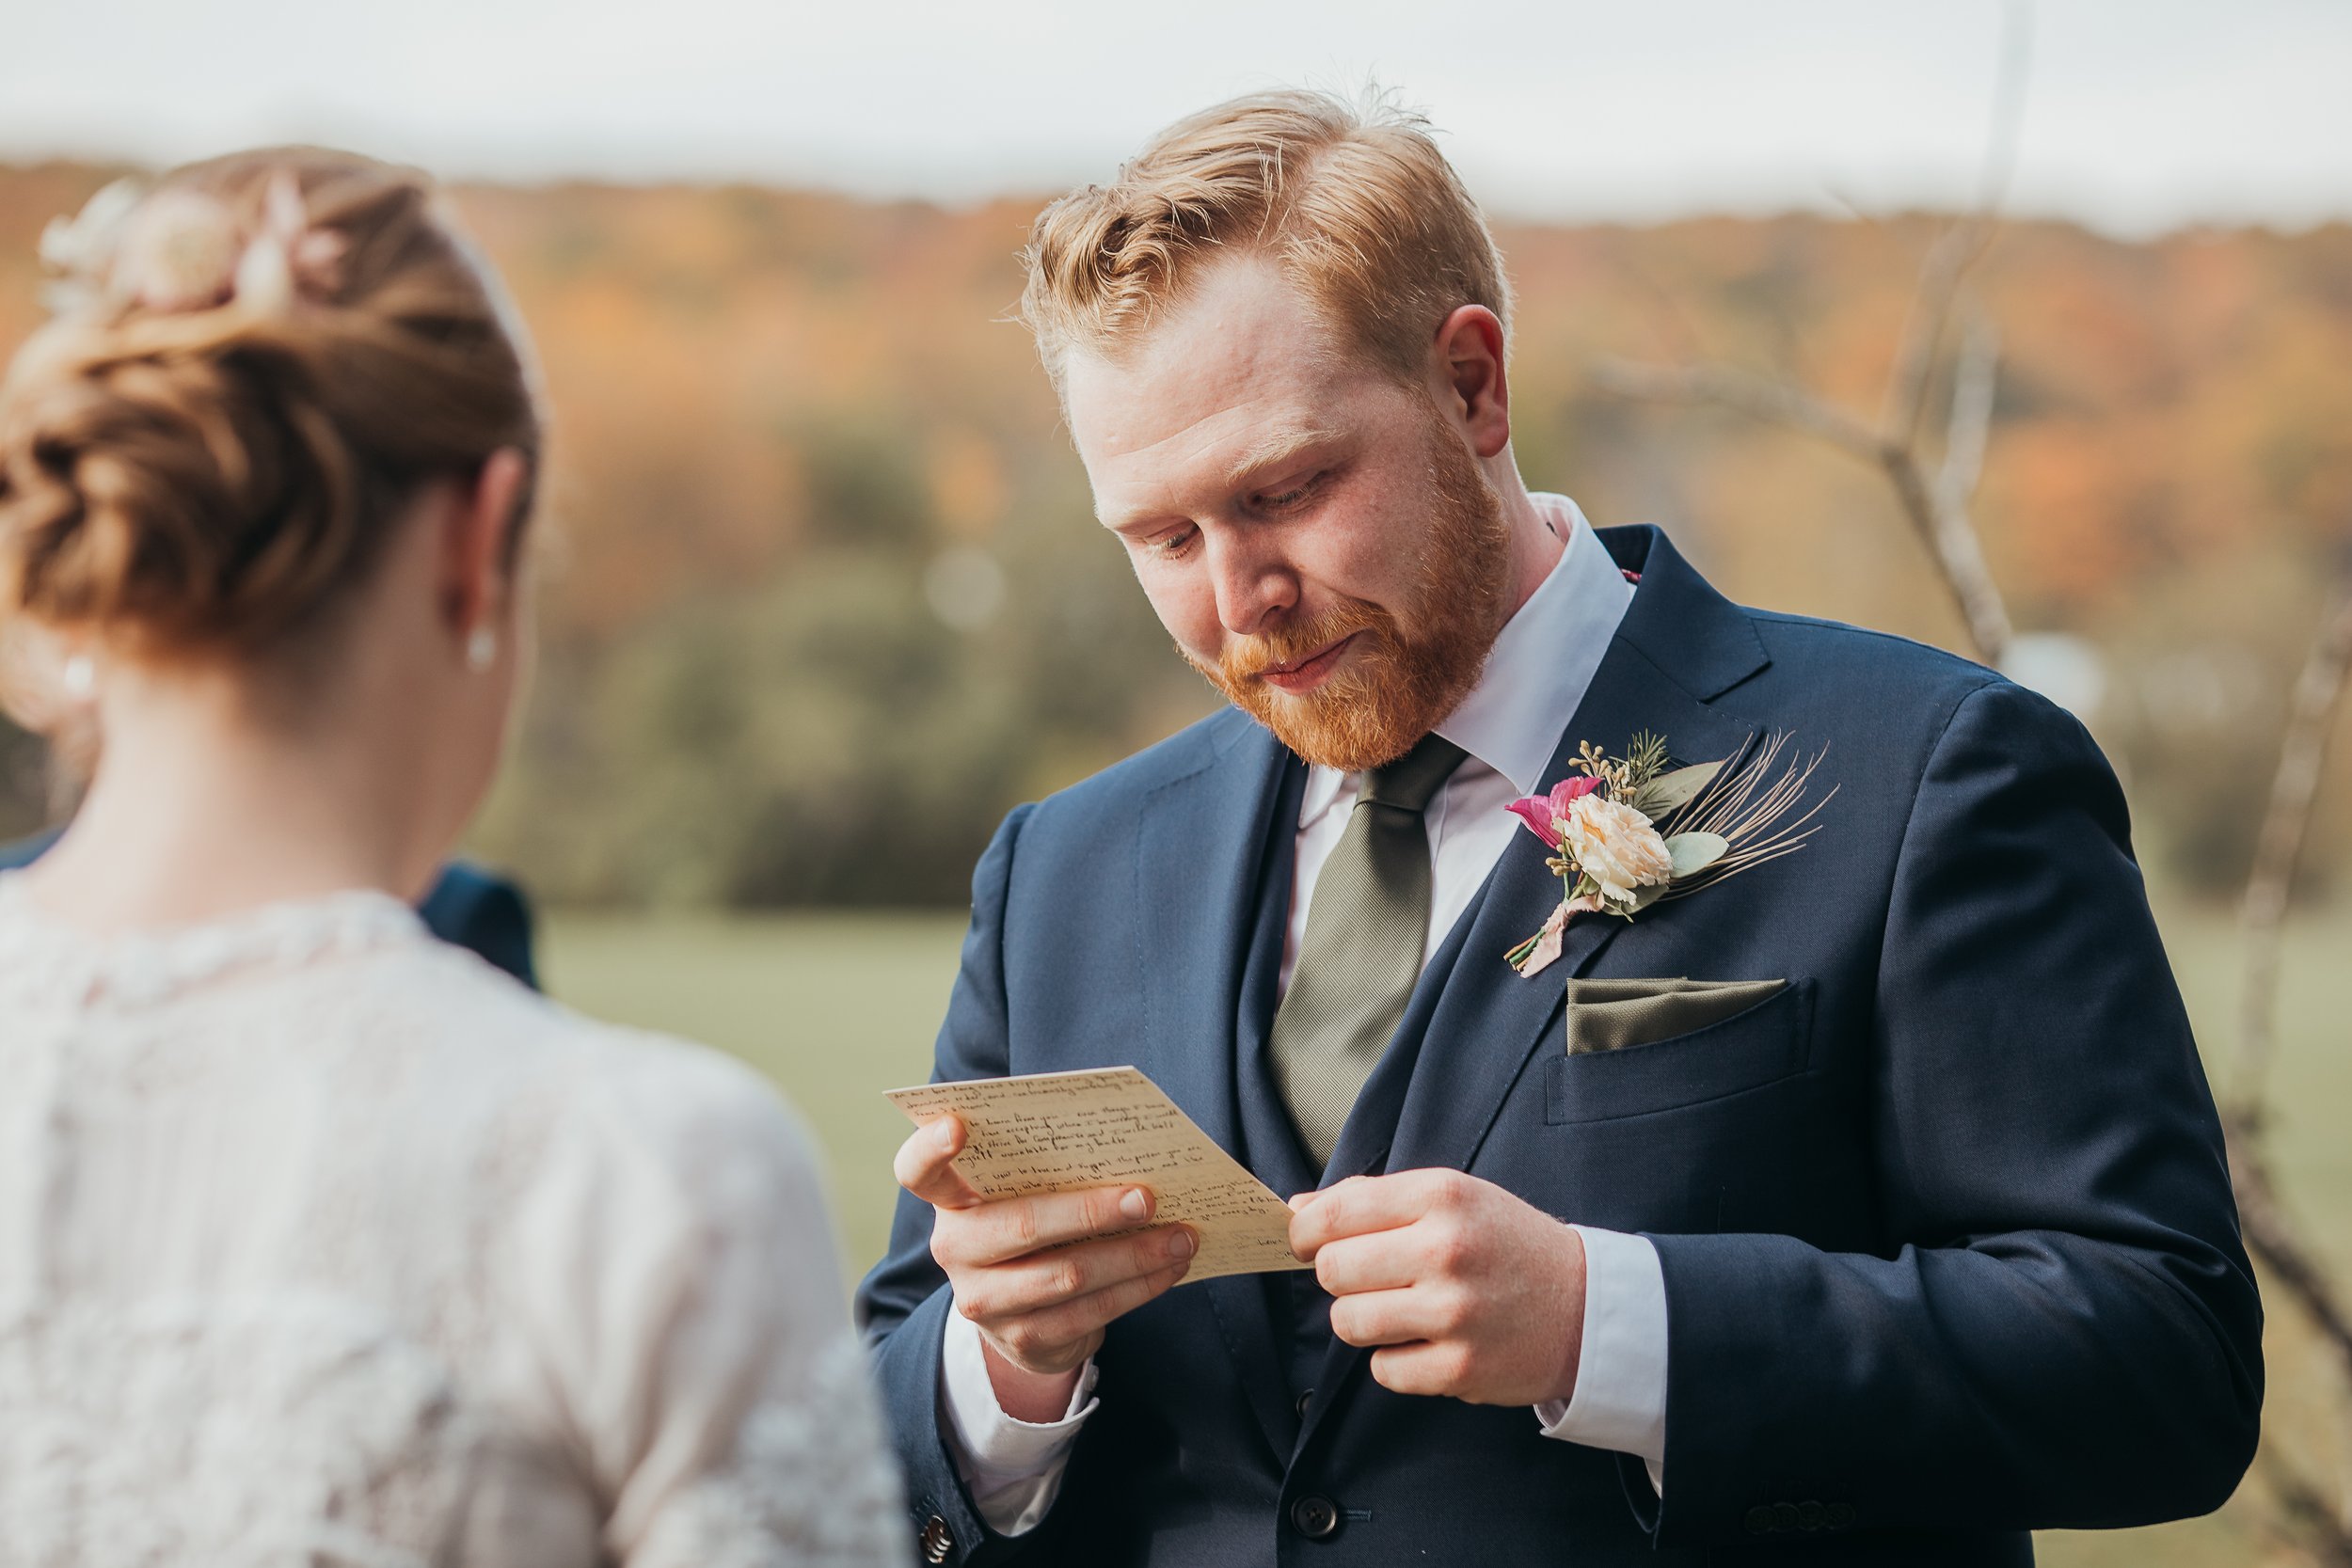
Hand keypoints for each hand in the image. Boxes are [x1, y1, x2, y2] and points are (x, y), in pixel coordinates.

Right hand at [894, 1114, 1195, 1415]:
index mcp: (950, 1200)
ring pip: (1067, 1275)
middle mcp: (955, 1249)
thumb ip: (1050, 1169)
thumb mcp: (1025, 1194)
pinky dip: (1138, 1287)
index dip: (931, 1148)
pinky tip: (1170, 1268)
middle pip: (1022, 1225)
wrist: (1023, 1313)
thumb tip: (1132, 1151)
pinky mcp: (1023, 1339)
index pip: (918, 1170)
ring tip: (1181, 1236)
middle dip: (1092, 1210)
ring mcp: (985, 1300)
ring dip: (1134, 1255)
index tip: (957, 1125)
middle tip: (1148, 1197)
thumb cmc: (1033, 1225)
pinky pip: (1089, 1313)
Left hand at [1288, 1168, 1585, 1406]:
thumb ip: (1374, 1199)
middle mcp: (1446, 1250)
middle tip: (1369, 1278)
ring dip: (1361, 1319)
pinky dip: (1395, 1361)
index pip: (1335, 1212)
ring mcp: (1453, 1313)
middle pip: (1332, 1269)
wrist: (1586, 1307)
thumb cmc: (1506, 1245)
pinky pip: (1382, 1370)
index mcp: (1441, 1196)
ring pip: (1348, 1322)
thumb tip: (1298, 1208)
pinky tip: (1426, 1342)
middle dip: (1339, 1276)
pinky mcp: (1459, 1368)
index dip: (1305, 1230)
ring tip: (1398, 1311)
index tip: (1306, 1241)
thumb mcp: (1452, 1197)